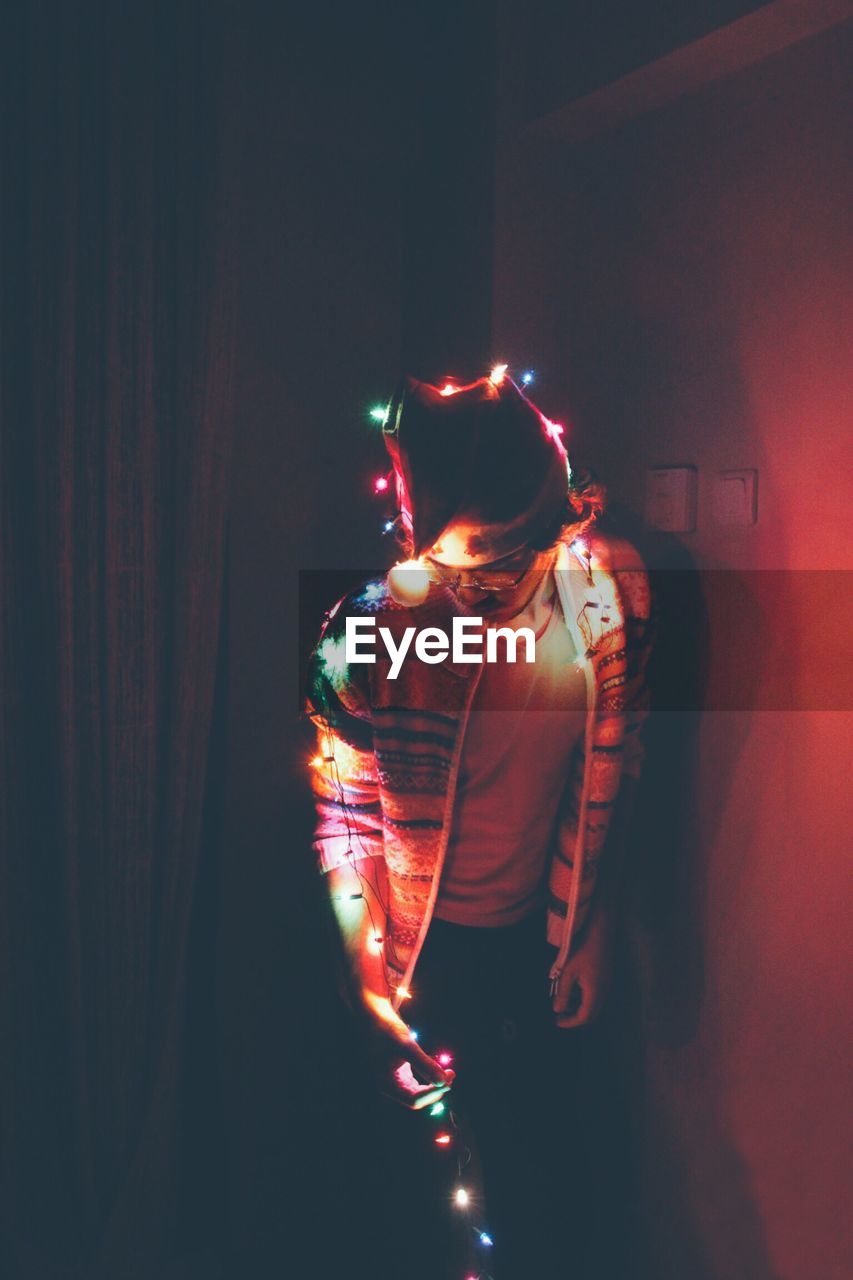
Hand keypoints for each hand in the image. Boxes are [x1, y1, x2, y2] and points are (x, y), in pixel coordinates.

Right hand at [363, 1004, 454, 1109]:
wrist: (375, 1017)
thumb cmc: (387, 1029)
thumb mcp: (406, 1045)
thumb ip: (424, 1064)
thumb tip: (443, 1081)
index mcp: (386, 1084)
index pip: (413, 1100)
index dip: (432, 1093)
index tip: (448, 1081)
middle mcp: (390, 1086)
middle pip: (417, 1099)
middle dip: (435, 1089)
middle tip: (451, 1074)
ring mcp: (396, 1081)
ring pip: (418, 1093)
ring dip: (434, 1086)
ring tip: (450, 1073)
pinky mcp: (402, 1074)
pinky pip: (418, 1084)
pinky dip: (429, 1078)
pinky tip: (439, 1070)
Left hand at [551, 904, 611, 1028]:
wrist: (600, 933)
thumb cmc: (583, 950)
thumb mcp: (568, 972)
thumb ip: (563, 993)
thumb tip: (557, 1010)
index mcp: (595, 992)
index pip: (584, 1017)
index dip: (570, 1022)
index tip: (556, 1021)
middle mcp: (604, 992)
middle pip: (590, 1015)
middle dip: (573, 1017)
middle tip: (558, 1014)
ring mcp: (607, 986)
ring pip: (593, 1005)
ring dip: (577, 1006)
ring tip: (562, 998)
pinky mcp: (606, 979)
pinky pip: (595, 995)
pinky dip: (583, 997)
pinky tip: (571, 986)